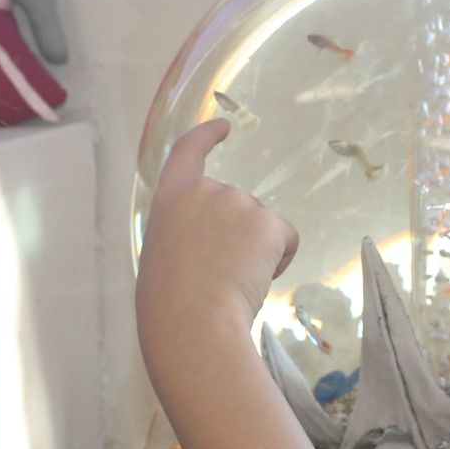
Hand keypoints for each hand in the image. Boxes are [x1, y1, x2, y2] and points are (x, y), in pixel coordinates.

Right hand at [136, 119, 298, 352]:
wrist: (191, 322)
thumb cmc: (170, 304)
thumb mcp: (164, 255)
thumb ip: (186, 233)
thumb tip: (213, 245)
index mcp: (171, 197)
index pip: (188, 151)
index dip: (207, 136)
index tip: (224, 126)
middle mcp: (205, 189)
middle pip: (236, 206)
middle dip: (237, 238)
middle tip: (215, 276)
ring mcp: (238, 202)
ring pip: (262, 227)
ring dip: (255, 253)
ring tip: (229, 282)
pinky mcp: (268, 222)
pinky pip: (285, 240)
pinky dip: (278, 261)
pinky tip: (254, 279)